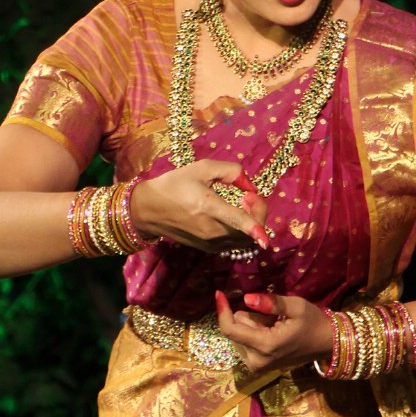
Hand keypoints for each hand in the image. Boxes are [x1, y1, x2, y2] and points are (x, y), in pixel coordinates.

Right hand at [130, 161, 268, 253]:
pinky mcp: (209, 249)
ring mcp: (210, 242)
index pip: (236, 221)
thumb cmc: (174, 185)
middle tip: (249, 195)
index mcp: (207, 206)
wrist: (149, 210)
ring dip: (252, 223)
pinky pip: (236, 243)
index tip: (266, 240)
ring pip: (245, 239)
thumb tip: (250, 184)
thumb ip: (230, 171)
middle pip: (248, 231)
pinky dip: (243, 231)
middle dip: (258, 212)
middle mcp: (211, 229)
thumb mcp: (201, 168)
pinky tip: (233, 216)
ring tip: (242, 204)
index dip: (253, 229)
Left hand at [214, 290, 335, 376]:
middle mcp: (256, 360)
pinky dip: (255, 333)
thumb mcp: (296, 306)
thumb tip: (246, 299)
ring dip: (254, 325)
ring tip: (276, 325)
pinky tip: (273, 332)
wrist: (327, 344)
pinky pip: (246, 342)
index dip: (223, 310)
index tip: (219, 294)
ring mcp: (256, 366)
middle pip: (236, 329)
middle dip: (250, 318)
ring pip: (240, 335)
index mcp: (265, 346)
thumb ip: (271, 303)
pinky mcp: (257, 366)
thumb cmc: (313, 322)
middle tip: (273, 317)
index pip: (230, 329)